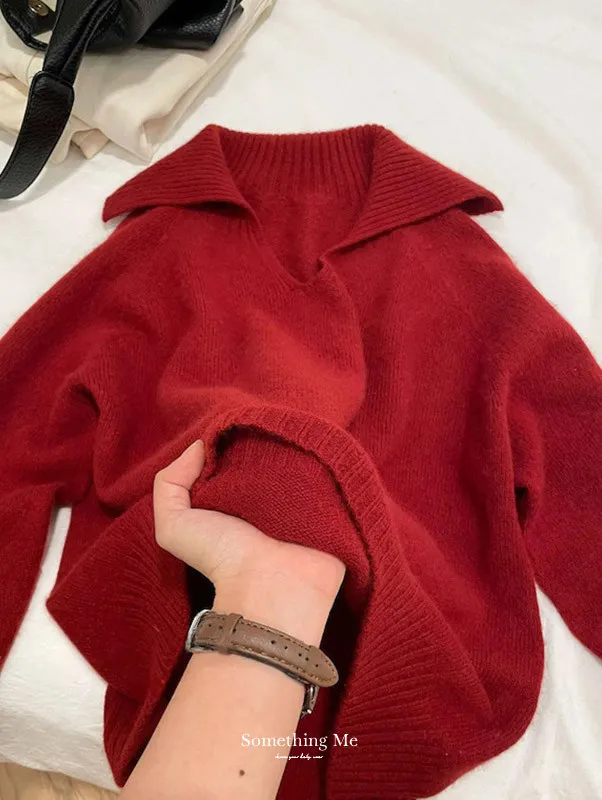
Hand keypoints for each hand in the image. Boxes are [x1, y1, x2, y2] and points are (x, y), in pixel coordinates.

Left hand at [153, 441, 345, 640]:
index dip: (230, 437)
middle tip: (266, 422)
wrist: (271, 588)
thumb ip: (169, 484)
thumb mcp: (174, 526)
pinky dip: (324, 456)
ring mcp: (300, 497)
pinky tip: (316, 443)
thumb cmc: (221, 559)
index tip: (232, 425)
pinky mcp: (331, 503)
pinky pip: (329, 470)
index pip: (234, 453)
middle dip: (264, 434)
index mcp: (233, 495)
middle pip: (267, 450)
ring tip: (293, 430)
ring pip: (298, 456)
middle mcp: (266, 494)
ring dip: (296, 443)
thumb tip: (199, 447)